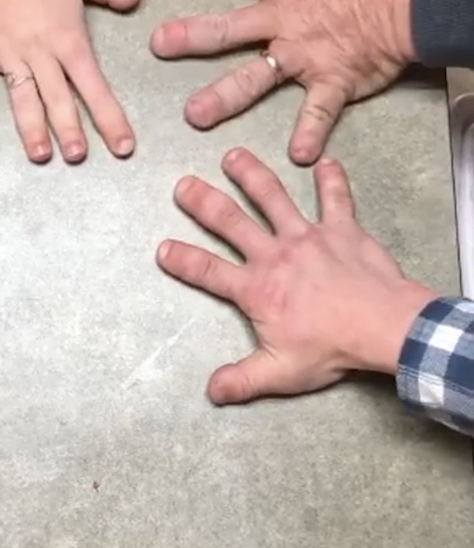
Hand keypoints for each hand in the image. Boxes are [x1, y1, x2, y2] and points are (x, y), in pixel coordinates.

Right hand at [0, 0, 141, 162]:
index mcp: (68, 40)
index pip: (94, 85)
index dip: (110, 117)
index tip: (123, 146)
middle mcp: (40, 53)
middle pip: (58, 99)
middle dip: (70, 130)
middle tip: (78, 157)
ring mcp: (7, 52)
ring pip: (21, 96)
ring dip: (30, 127)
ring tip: (39, 155)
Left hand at [151, 0, 421, 164]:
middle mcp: (284, 19)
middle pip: (228, 29)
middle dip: (191, 37)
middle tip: (159, 46)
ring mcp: (304, 54)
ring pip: (254, 77)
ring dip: (223, 97)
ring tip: (195, 115)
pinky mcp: (332, 80)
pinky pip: (316, 111)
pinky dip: (309, 133)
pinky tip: (296, 156)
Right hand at [156, 149, 436, 403]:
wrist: (384, 326)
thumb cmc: (333, 348)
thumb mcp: (282, 373)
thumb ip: (243, 380)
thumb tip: (211, 391)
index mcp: (257, 289)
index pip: (208, 271)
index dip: (182, 260)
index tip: (162, 247)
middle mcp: (275, 255)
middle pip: (231, 222)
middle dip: (204, 202)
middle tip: (183, 184)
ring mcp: (307, 236)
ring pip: (273, 198)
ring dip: (251, 175)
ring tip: (233, 156)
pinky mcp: (341, 229)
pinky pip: (335, 199)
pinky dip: (331, 180)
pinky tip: (325, 162)